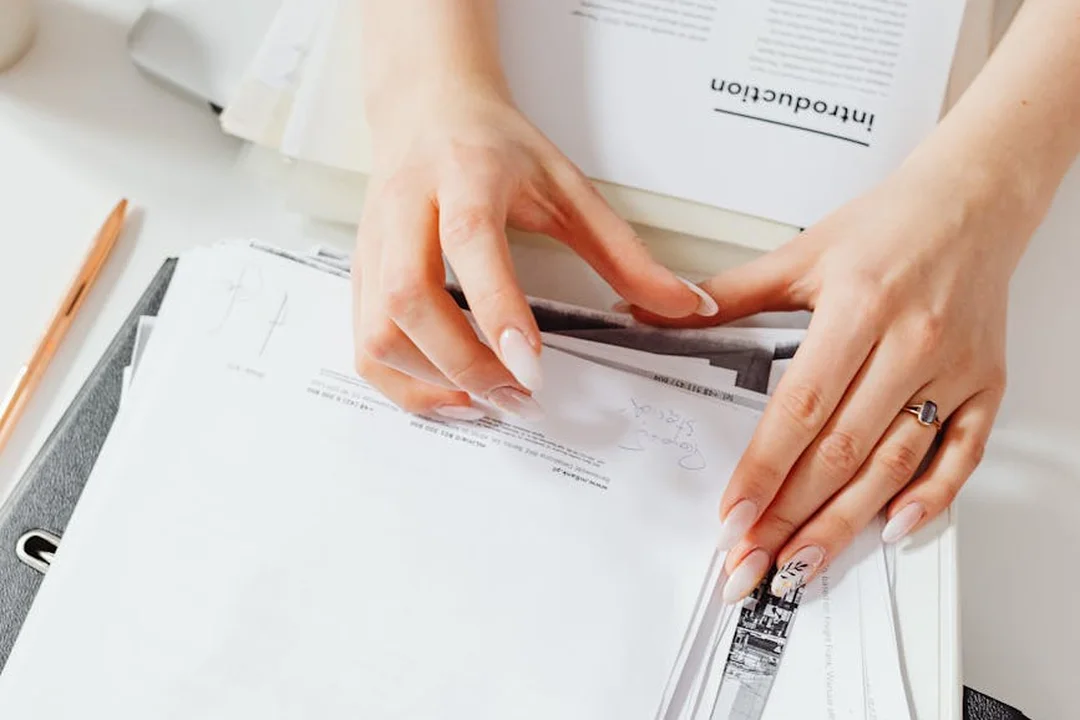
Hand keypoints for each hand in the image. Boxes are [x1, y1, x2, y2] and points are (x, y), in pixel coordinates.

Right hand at [352, 83, 713, 420]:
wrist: (425, 109)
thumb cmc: (495, 147)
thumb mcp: (570, 187)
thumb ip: (626, 253)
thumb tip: (685, 307)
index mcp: (465, 175)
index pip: (470, 241)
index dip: (496, 307)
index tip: (532, 365)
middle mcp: (407, 209)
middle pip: (408, 297)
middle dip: (464, 362)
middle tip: (519, 397)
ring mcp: (373, 244)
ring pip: (377, 330)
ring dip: (429, 381)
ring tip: (487, 401)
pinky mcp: (360, 273)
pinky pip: (364, 345)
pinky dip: (403, 384)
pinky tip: (450, 392)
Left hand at [629, 160, 1032, 601]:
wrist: (973, 200)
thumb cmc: (889, 226)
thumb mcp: (801, 252)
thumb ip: (729, 293)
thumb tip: (661, 310)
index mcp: (859, 307)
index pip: (802, 406)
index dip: (765, 466)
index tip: (734, 513)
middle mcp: (910, 343)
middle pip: (843, 450)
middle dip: (791, 515)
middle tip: (751, 559)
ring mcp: (953, 370)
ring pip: (894, 464)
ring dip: (844, 524)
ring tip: (800, 564)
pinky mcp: (985, 385)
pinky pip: (961, 454)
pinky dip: (930, 498)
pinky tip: (891, 529)